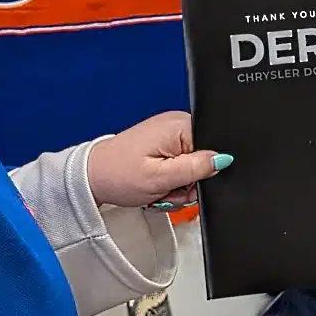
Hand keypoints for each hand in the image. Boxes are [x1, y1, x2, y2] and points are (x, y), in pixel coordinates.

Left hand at [86, 112, 229, 208]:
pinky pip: (179, 167)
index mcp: (179, 126)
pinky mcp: (162, 146)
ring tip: (158, 189)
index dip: (204, 172)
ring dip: (178, 186)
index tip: (185, 184)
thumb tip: (224, 159)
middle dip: (188, 183)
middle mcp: (175, 125)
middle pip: (204, 159)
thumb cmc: (118, 175)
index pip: (214, 147)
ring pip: (192, 168)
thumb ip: (196, 168)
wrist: (91, 178)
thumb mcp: (161, 177)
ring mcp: (168, 135)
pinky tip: (156, 186)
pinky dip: (170, 182)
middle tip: (166, 190)